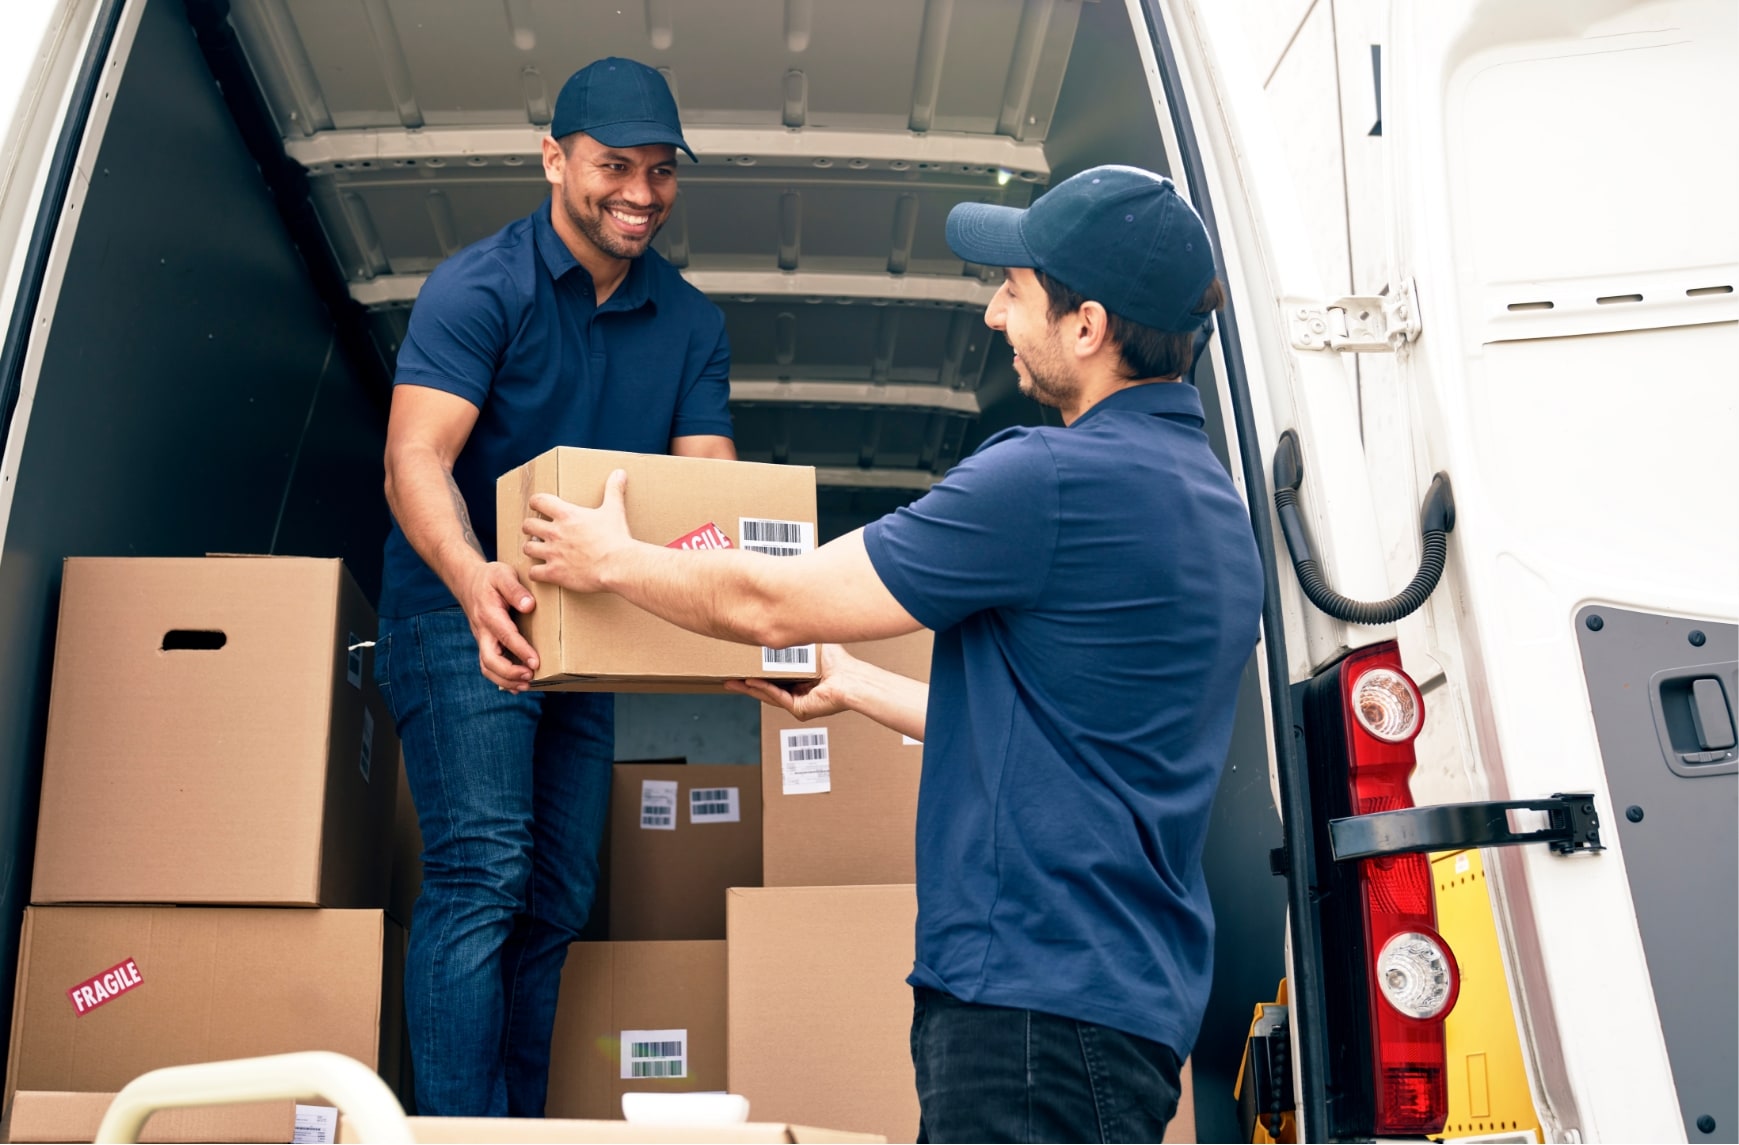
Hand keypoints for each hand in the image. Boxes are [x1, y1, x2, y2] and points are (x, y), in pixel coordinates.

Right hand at [463, 560, 538, 690]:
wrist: (468, 581)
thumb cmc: (490, 578)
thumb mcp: (503, 574)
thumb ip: (515, 589)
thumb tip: (529, 606)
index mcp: (489, 614)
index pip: (505, 636)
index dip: (520, 651)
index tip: (535, 662)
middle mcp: (483, 631)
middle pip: (489, 660)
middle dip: (509, 673)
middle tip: (530, 677)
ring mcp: (482, 639)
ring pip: (487, 667)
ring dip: (505, 680)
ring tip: (526, 686)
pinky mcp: (485, 644)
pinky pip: (489, 666)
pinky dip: (502, 679)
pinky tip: (517, 685)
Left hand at [522, 469, 632, 592]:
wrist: (618, 565)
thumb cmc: (616, 538)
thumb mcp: (614, 510)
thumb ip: (613, 490)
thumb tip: (620, 473)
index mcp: (567, 515)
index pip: (539, 501)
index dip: (536, 502)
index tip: (538, 506)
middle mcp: (555, 532)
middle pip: (528, 525)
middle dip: (530, 527)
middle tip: (537, 530)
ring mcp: (553, 553)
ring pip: (528, 548)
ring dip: (532, 548)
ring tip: (538, 550)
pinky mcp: (555, 573)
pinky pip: (534, 572)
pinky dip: (536, 572)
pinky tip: (542, 572)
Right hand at [725, 643, 860, 720]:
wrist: (852, 677)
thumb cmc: (840, 662)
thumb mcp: (811, 645)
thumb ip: (797, 637)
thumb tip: (786, 618)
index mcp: (801, 680)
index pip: (773, 677)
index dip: (756, 672)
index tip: (740, 666)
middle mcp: (798, 693)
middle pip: (766, 689)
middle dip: (745, 684)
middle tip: (727, 679)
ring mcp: (798, 703)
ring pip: (768, 695)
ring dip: (750, 688)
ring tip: (734, 681)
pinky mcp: (800, 710)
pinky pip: (778, 697)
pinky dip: (764, 689)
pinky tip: (751, 682)